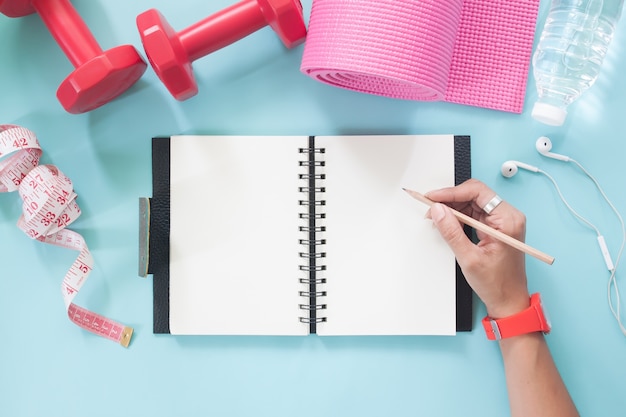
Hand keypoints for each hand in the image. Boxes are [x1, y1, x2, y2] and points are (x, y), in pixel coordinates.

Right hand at [425, 179, 529, 317]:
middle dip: (450, 200)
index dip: (452, 192)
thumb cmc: (498, 283)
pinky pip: (474, 213)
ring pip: (472, 203)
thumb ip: (452, 231)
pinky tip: (447, 222)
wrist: (508, 301)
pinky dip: (458, 216)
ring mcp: (502, 221)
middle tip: (430, 207)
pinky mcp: (495, 227)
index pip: (478, 192)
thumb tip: (438, 210)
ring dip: (452, 208)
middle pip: (474, 195)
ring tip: (435, 217)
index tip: (433, 198)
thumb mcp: (469, 258)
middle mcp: (508, 217)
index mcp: (508, 220)